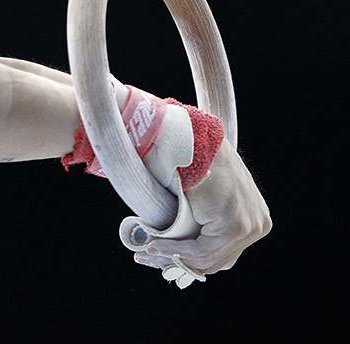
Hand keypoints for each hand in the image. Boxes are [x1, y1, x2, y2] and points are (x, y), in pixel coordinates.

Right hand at [133, 139, 271, 285]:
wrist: (193, 142)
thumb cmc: (194, 162)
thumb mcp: (206, 197)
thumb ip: (204, 222)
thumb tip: (180, 250)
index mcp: (256, 219)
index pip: (223, 255)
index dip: (189, 262)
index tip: (161, 260)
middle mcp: (258, 225)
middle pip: (215, 260)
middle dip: (177, 263)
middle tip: (147, 258)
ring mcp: (250, 227)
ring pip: (205, 258)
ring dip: (170, 257)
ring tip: (145, 253)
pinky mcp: (235, 227)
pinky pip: (200, 250)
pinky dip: (173, 250)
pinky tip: (153, 245)